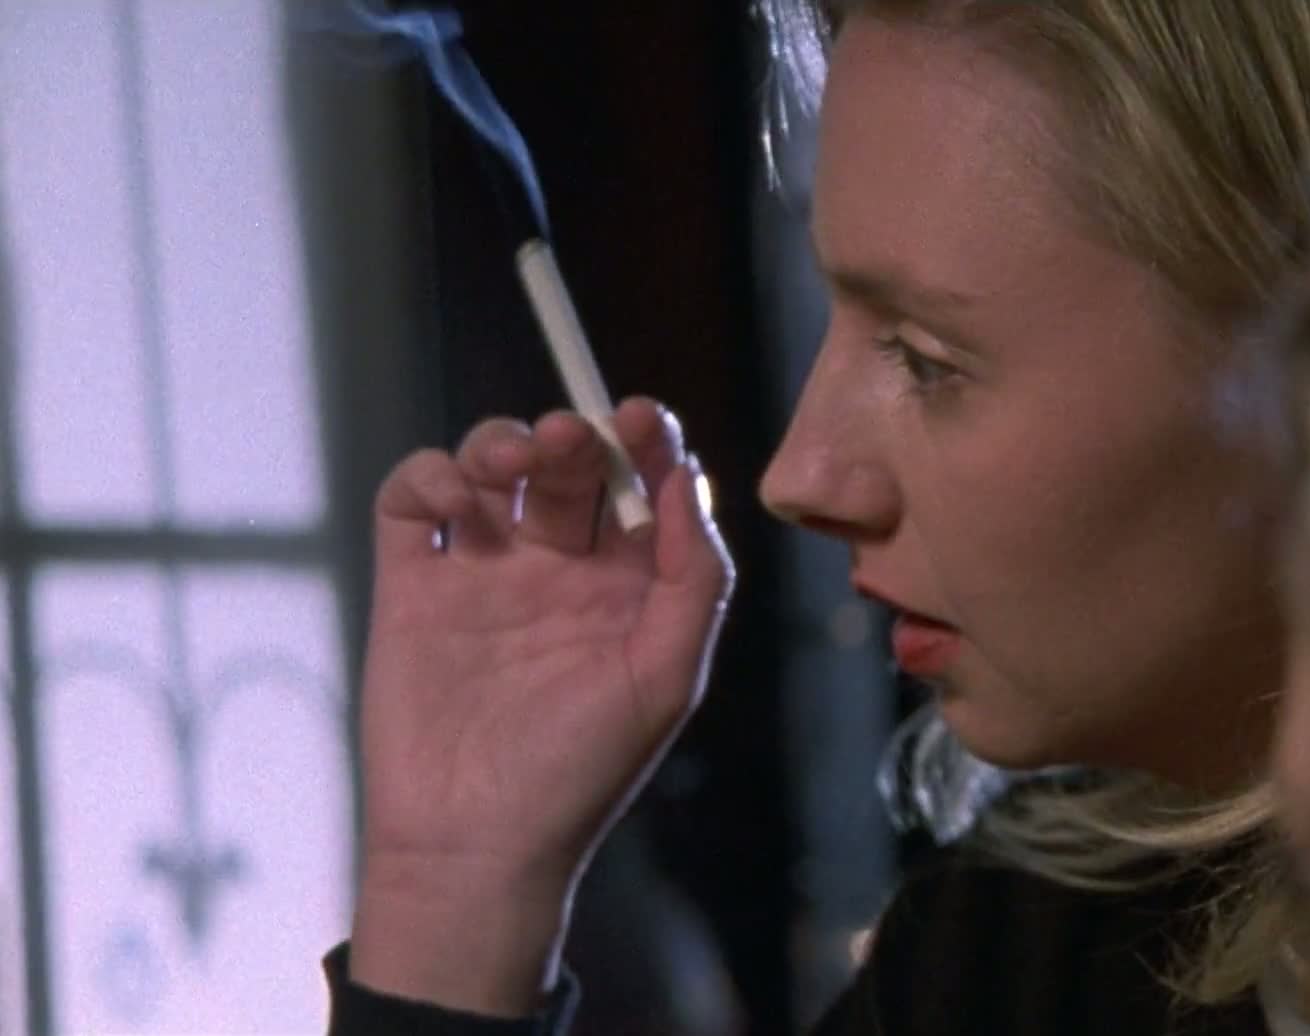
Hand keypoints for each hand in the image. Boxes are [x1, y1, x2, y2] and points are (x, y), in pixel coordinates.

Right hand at [348, 397, 732, 1013]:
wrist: (476, 843)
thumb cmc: (582, 773)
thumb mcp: (666, 676)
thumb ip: (693, 576)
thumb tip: (690, 479)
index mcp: (626, 586)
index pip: (642, 486)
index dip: (645, 440)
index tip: (639, 416)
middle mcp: (556, 569)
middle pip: (569, 466)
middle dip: (575, 436)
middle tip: (572, 437)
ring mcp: (482, 572)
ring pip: (492, 467)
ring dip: (502, 440)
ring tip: (514, 457)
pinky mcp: (411, 585)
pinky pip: (415, 501)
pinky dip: (432, 477)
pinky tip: (458, 501)